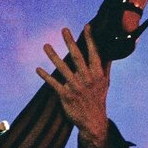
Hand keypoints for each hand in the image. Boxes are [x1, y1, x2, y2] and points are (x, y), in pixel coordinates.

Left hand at [36, 25, 110, 147]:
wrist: (93, 121)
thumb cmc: (98, 99)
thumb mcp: (105, 82)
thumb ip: (105, 66)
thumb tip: (109, 51)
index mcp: (97, 73)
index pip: (93, 53)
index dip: (90, 39)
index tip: (87, 26)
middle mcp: (86, 78)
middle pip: (77, 57)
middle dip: (70, 42)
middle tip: (64, 29)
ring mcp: (75, 87)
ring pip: (62, 68)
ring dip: (53, 56)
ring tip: (46, 45)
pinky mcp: (65, 96)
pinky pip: (54, 84)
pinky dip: (45, 76)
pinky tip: (38, 69)